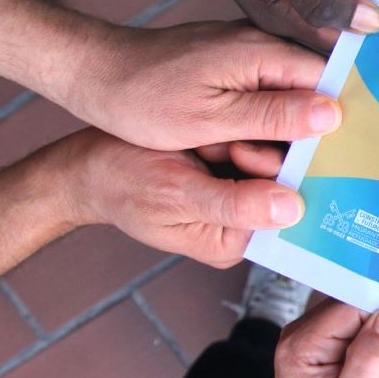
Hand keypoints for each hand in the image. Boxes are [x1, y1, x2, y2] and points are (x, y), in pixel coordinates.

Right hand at [61, 128, 302, 267]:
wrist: (89, 167)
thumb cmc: (121, 180)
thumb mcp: (175, 192)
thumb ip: (233, 204)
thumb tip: (290, 210)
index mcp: (231, 243)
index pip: (281, 209)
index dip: (274, 173)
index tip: (242, 147)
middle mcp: (241, 226)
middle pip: (280, 183)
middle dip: (252, 153)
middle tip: (211, 146)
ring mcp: (237, 200)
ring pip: (267, 160)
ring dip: (240, 139)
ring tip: (201, 144)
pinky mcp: (230, 176)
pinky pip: (250, 148)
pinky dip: (231, 134)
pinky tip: (205, 138)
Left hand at [63, 21, 340, 150]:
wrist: (91, 73)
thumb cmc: (142, 98)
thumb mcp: (211, 120)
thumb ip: (274, 116)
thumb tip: (332, 113)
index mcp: (261, 50)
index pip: (328, 76)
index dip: (342, 113)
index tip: (347, 151)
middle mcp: (259, 42)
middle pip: (311, 86)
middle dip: (308, 128)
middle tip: (295, 167)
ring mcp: (242, 51)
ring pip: (285, 93)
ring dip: (279, 128)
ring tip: (254, 160)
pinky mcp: (226, 63)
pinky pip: (261, 92)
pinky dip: (260, 120)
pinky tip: (247, 146)